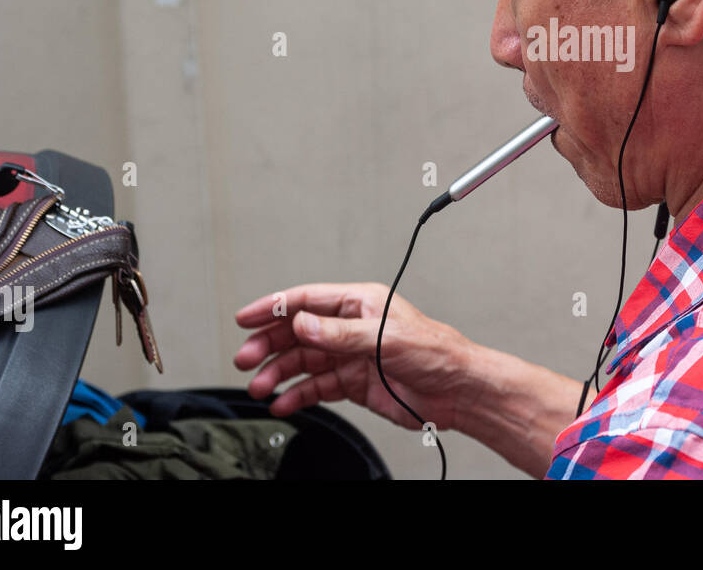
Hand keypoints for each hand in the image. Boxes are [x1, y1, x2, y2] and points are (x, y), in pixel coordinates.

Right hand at [233, 282, 472, 431]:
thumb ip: (341, 334)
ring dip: (279, 373)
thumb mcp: (385, 338)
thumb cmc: (436, 353)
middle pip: (298, 331)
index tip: (245, 318)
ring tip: (260, 387)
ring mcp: (351, 355)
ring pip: (303, 361)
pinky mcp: (354, 382)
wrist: (457, 391)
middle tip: (245, 360)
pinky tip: (282, 402)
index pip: (307, 300)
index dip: (273, 307)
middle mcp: (352, 326)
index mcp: (361, 303)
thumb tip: (304, 324)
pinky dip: (297, 394)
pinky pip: (317, 386)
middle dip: (269, 344)